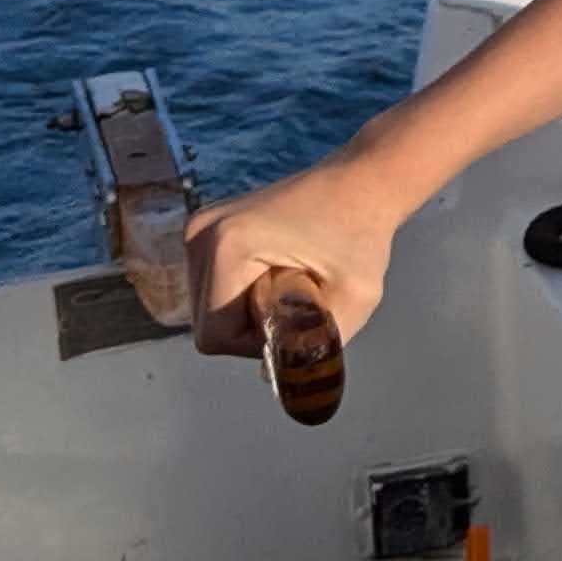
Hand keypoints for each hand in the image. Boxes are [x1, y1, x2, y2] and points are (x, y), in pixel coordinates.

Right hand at [186, 155, 400, 358]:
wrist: (362, 182)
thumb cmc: (363, 234)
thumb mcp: (356, 298)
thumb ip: (318, 347)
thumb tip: (271, 378)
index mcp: (227, 247)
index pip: (215, 336)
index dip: (255, 343)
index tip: (296, 316)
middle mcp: (200, 234)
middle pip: (207, 324)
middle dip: (250, 328)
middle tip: (298, 299)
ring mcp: (198, 229)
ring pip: (208, 308)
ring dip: (245, 312)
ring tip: (289, 281)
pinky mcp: (205, 230)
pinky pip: (212, 288)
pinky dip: (241, 293)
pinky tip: (276, 271)